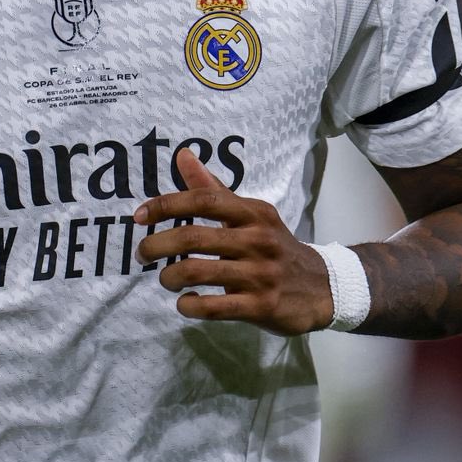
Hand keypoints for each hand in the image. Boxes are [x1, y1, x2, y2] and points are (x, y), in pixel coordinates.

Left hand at [134, 147, 335, 336]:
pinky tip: (185, 302)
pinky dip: (189, 305)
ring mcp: (260, 274)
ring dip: (169, 277)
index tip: (139, 216)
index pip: (203, 199)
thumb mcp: (251, 214)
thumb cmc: (275, 247)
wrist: (323, 287)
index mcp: (252, 213)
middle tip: (142, 254)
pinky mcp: (261, 306)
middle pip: (192, 237)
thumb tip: (183, 155)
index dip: (165, 205)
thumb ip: (214, 188)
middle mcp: (257, 239)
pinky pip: (213, 306)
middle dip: (157, 246)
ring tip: (166, 279)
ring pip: (197, 272)